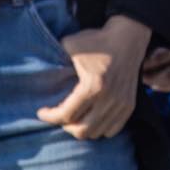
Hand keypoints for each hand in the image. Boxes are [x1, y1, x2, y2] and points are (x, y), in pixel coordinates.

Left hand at [36, 14, 150, 138]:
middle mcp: (109, 99)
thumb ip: (55, 59)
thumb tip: (40, 70)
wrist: (129, 36)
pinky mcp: (129, 105)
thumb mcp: (71, 44)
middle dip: (65, 126)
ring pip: (96, 132)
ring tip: (74, 117)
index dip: (49, 116)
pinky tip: (91, 117)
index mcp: (93, 86)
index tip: (42, 112)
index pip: (66, 115)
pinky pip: (112, 130)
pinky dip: (99, 128)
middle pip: (81, 131)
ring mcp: (121, 104)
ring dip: (82, 128)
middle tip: (60, 115)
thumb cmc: (97, 40)